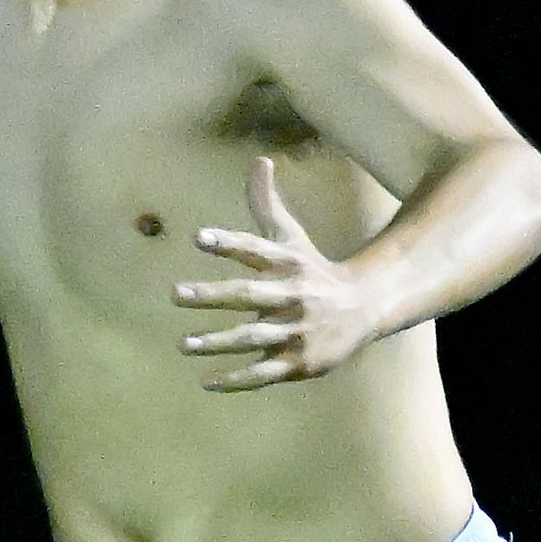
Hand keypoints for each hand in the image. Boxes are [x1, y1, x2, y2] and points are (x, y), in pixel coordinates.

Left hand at [172, 157, 380, 390]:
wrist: (364, 308)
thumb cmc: (313, 269)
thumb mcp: (292, 237)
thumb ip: (267, 204)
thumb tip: (260, 160)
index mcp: (290, 263)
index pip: (256, 251)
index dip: (229, 244)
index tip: (198, 239)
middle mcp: (295, 296)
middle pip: (250, 295)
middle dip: (213, 295)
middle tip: (176, 293)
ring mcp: (298, 331)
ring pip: (254, 338)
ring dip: (219, 342)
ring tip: (184, 343)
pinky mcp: (301, 362)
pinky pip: (265, 372)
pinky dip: (237, 380)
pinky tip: (207, 381)